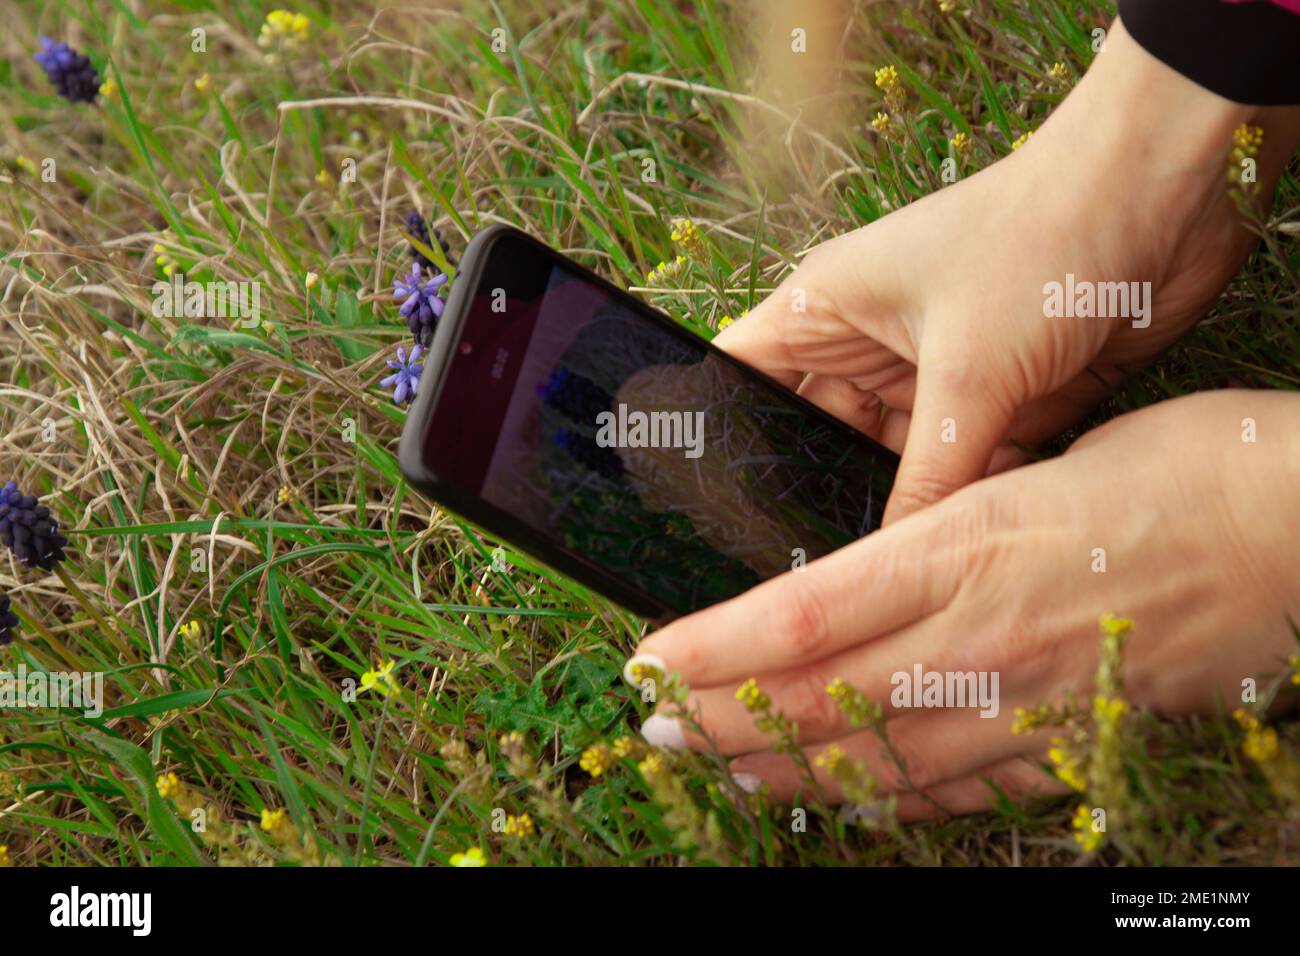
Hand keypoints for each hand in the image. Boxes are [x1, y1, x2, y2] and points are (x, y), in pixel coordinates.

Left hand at [624, 390, 1299, 818]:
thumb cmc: (1183, 466)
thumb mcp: (1039, 469)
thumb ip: (948, 533)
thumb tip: (882, 569)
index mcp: (963, 550)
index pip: (800, 617)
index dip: (711, 651)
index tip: (646, 661)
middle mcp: (980, 640)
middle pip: (818, 703)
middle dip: (720, 721)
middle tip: (653, 728)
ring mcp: (1028, 704)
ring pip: (877, 763)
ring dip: (784, 772)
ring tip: (722, 769)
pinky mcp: (1073, 742)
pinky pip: (960, 791)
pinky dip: (888, 800)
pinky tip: (848, 800)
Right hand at [713, 16, 1299, 523]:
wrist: (1167, 200)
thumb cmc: (1041, 243)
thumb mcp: (969, 371)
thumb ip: (925, 476)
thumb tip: (886, 565)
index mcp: (826, 310)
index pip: (736, 377)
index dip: (713, 434)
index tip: (706, 511)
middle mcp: (867, 346)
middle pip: (812, 437)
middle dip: (812, 493)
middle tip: (798, 571)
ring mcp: (931, 377)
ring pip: (889, 463)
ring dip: (894, 506)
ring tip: (874, 578)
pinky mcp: (994, 402)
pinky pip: (958, 471)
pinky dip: (959, 504)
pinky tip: (949, 553)